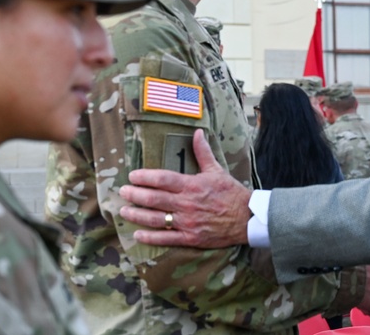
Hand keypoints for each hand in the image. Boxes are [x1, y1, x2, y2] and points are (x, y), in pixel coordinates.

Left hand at [119, 129, 250, 247]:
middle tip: (122, 192)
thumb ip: (203, 152)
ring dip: (137, 215)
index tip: (133, 176)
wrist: (247, 218)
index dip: (145, 177)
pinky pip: (166, 238)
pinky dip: (151, 237)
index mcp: (192, 185)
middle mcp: (186, 203)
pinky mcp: (190, 237)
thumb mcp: (217, 170)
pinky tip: (138, 234)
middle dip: (135, 195)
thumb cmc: (231, 193)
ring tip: (124, 211)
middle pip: (154, 199)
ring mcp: (187, 222)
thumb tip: (198, 132)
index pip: (163, 179)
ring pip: (156, 218)